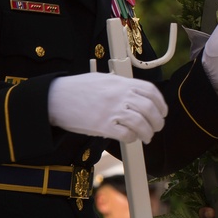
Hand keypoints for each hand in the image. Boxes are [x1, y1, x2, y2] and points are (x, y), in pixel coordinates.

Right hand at [48, 72, 167, 142]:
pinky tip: (130, 138)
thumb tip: (136, 94)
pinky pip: (126, 134)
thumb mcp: (102, 79)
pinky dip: (132, 138)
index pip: (150, 91)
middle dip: (157, 121)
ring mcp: (111, 110)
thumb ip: (120, 85)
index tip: (162, 112)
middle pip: (149, 109)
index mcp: (121, 82)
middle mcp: (119, 95)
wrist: (54, 98)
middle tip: (157, 128)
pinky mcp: (102, 125)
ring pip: (141, 123)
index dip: (161, 104)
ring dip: (147, 132)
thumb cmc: (77, 88)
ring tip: (147, 137)